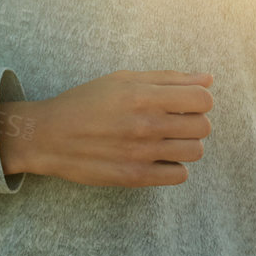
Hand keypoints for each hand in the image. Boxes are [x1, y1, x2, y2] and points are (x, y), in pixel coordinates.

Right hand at [0, 69, 211, 186]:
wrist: (47, 136)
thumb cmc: (83, 103)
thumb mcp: (120, 80)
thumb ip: (166, 78)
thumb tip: (208, 78)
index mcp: (142, 95)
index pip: (202, 98)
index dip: (198, 99)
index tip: (183, 103)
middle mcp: (145, 124)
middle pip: (203, 126)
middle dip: (192, 122)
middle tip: (171, 122)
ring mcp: (142, 153)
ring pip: (195, 151)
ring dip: (184, 145)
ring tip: (163, 140)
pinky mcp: (136, 177)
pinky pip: (180, 175)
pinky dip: (173, 166)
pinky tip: (155, 158)